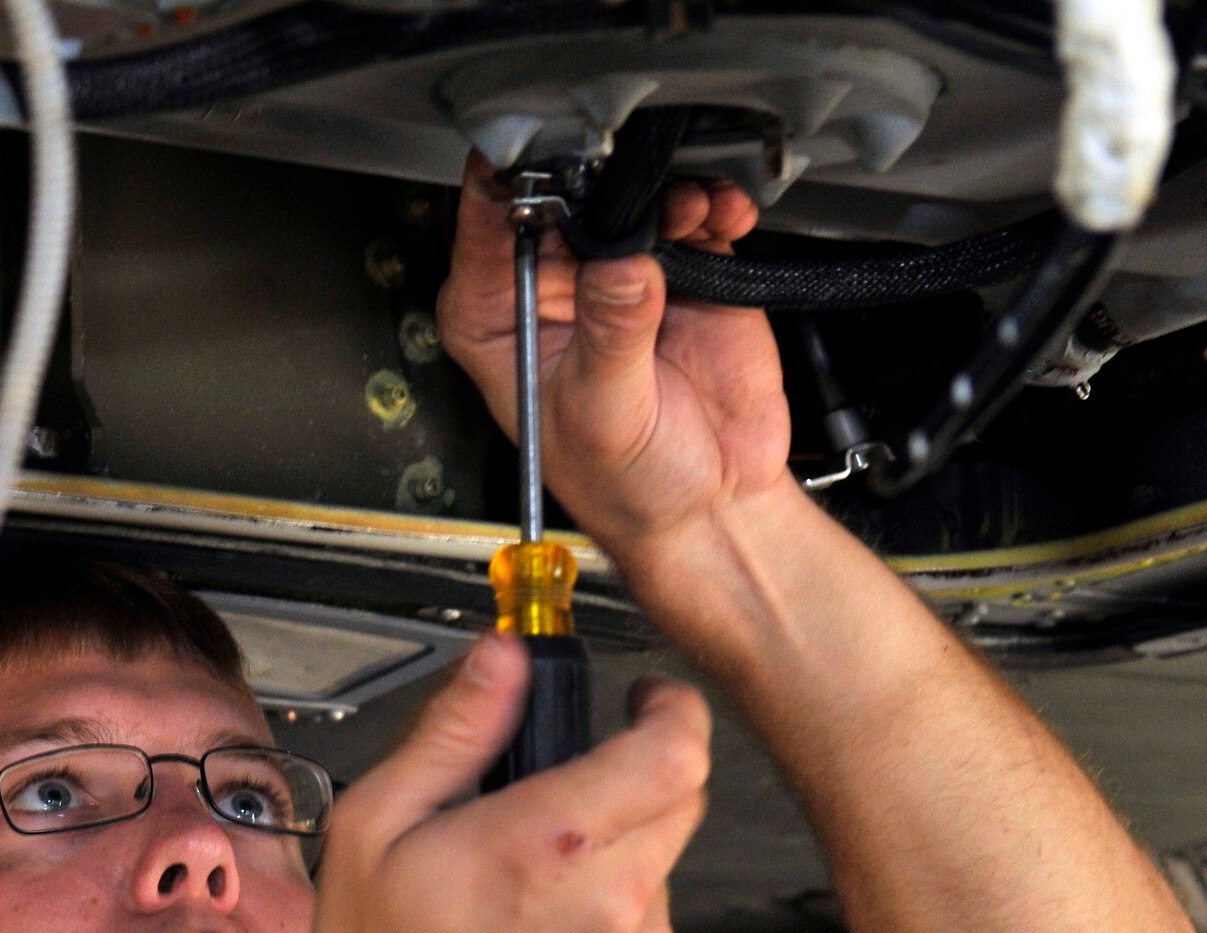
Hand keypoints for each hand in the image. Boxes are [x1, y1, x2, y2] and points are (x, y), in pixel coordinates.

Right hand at [298, 635, 709, 932]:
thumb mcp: (372, 832)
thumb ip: (453, 732)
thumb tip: (501, 661)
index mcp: (544, 845)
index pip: (674, 751)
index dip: (673, 710)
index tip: (648, 700)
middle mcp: (611, 902)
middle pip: (683, 797)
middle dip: (642, 771)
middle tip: (578, 784)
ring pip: (667, 861)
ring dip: (622, 851)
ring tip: (537, 886)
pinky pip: (661, 926)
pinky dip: (621, 916)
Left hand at [437, 152, 794, 646]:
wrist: (711, 508)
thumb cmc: (628, 487)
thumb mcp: (604, 415)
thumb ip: (610, 335)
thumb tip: (617, 265)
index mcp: (497, 316)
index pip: (484, 222)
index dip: (511, 179)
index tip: (546, 149)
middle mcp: (551, 285)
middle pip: (560, 190)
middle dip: (600, 173)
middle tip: (634, 176)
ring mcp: (617, 273)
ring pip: (627, 192)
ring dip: (663, 186)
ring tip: (690, 211)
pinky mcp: (681, 268)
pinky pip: (693, 212)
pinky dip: (712, 202)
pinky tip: (723, 218)